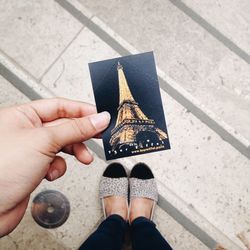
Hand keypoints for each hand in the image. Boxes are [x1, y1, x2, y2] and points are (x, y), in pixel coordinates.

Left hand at [0, 98, 109, 235]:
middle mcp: (27, 132)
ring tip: (84, 157)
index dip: (81, 110)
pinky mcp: (35, 168)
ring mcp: (31, 150)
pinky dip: (58, 168)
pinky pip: (56, 162)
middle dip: (82, 133)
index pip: (59, 106)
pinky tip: (51, 172)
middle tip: (99, 135)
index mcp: (23, 116)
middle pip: (64, 126)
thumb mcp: (44, 140)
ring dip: (74, 151)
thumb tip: (98, 119)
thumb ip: (75, 128)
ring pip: (63, 145)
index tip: (99, 116)